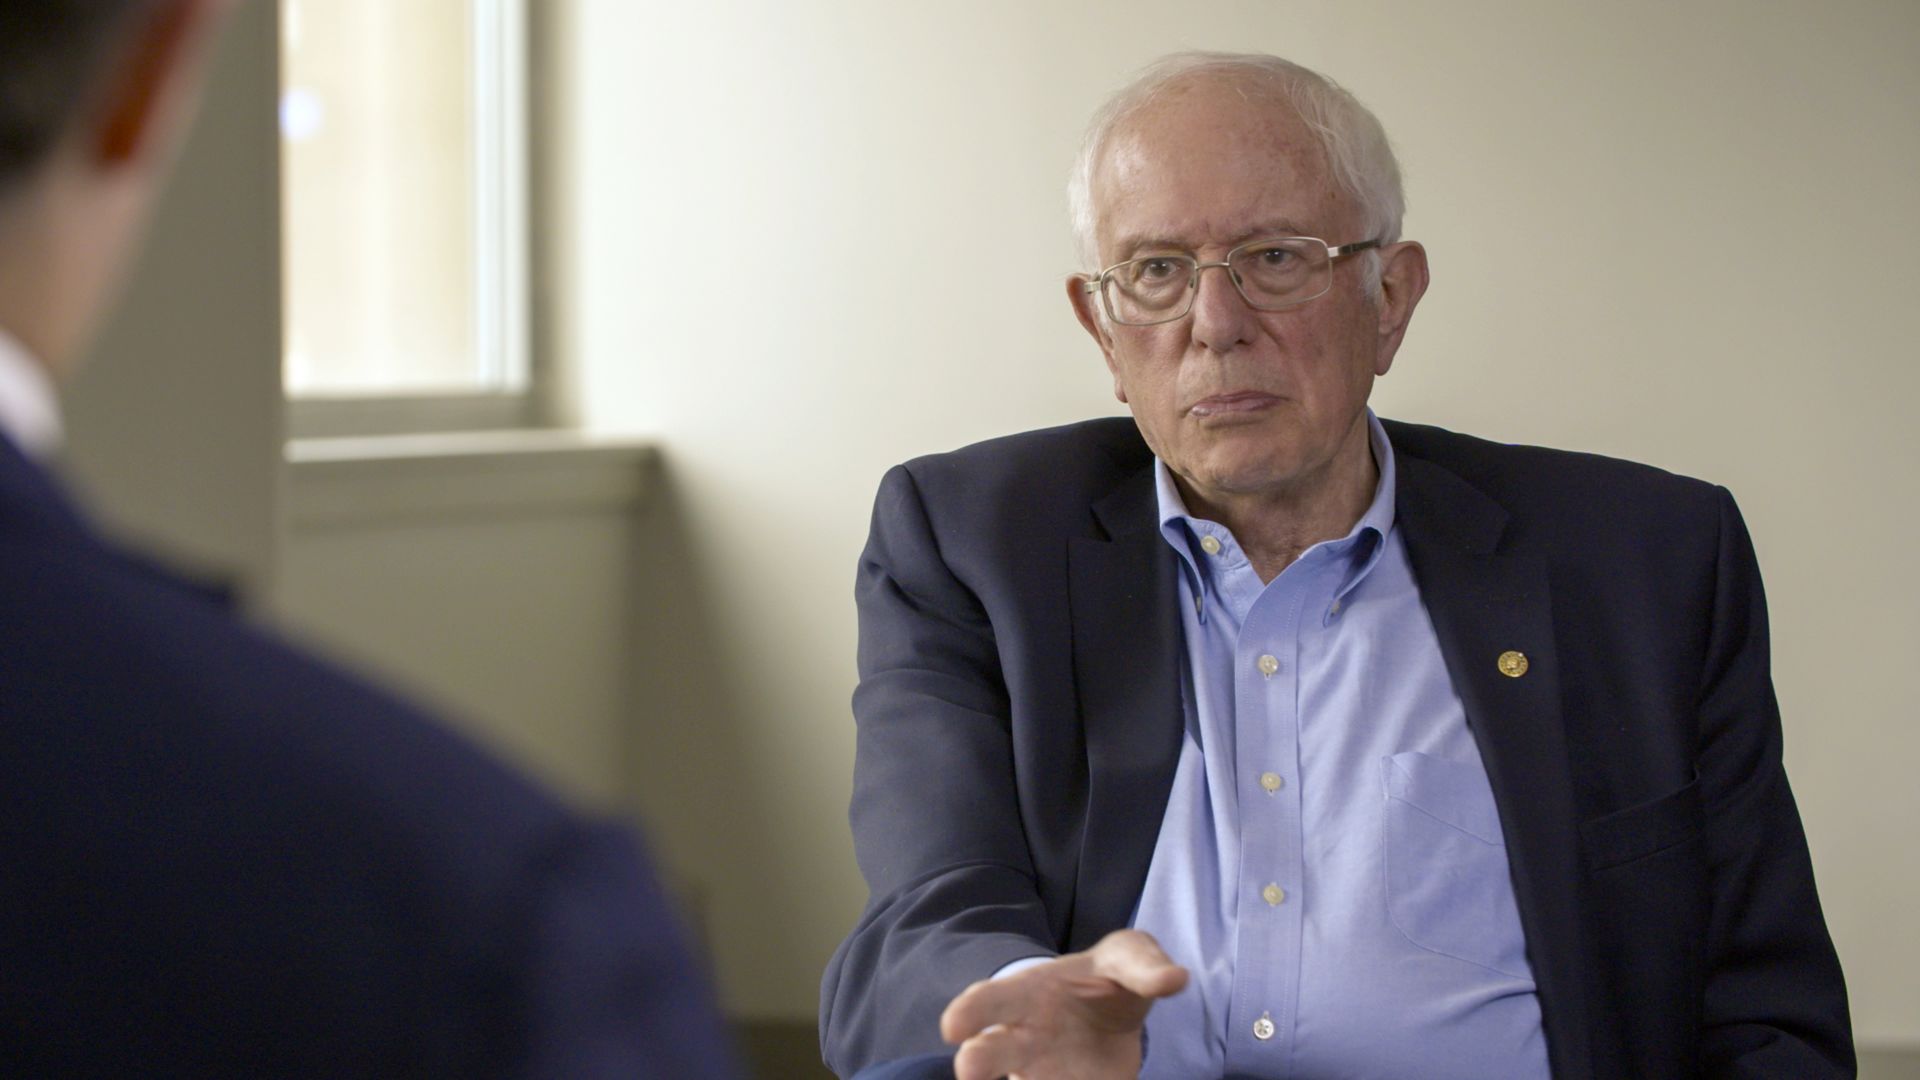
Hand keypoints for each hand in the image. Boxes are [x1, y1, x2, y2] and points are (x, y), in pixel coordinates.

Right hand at [939, 929, 1188, 1079]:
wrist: (1118, 1015)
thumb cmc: (1110, 976)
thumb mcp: (1129, 957)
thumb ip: (1146, 966)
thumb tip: (1174, 979)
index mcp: (1028, 995)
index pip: (990, 1001)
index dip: (968, 1012)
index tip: (954, 1026)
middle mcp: (1024, 1041)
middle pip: (987, 1053)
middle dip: (977, 1061)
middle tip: (970, 1068)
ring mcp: (1042, 1075)